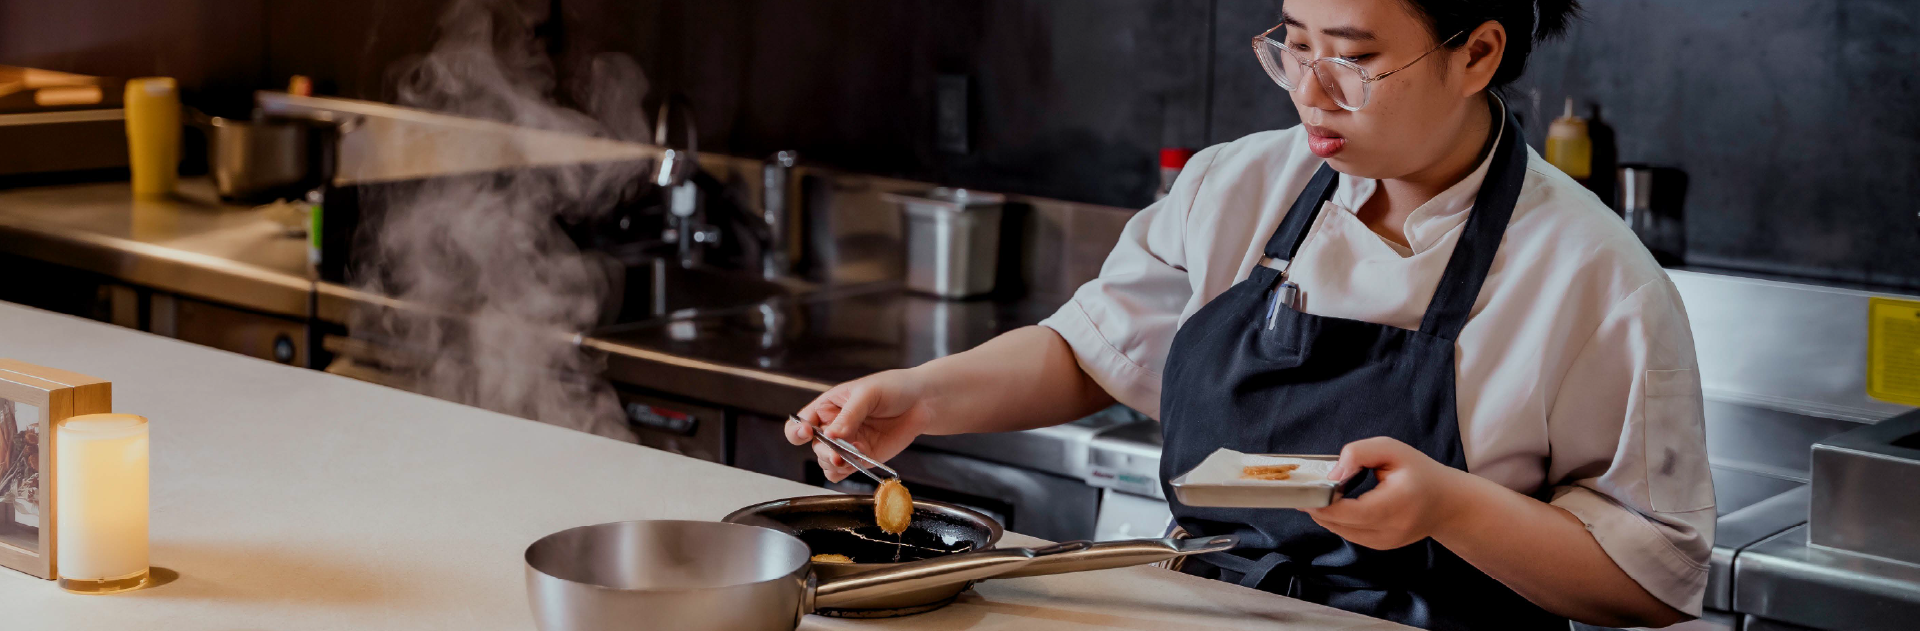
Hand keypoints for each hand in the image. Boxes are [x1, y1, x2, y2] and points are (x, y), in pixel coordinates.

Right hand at [786, 368, 934, 481]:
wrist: (921, 402)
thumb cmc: (892, 388)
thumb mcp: (868, 394)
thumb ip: (849, 415)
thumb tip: (833, 436)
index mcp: (827, 407)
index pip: (800, 423)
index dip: (798, 431)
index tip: (808, 433)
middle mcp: (833, 428)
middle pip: (815, 448)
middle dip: (825, 452)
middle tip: (839, 453)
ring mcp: (847, 445)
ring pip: (828, 464)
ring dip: (837, 464)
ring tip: (856, 454)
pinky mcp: (862, 458)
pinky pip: (845, 472)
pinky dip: (849, 470)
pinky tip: (862, 459)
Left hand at [1302, 436, 1477, 549]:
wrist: (1448, 503)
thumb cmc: (1420, 473)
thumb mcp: (1391, 450)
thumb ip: (1359, 454)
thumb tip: (1333, 475)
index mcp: (1395, 505)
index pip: (1349, 511)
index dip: (1322, 502)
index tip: (1307, 489)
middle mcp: (1390, 530)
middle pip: (1339, 524)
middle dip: (1317, 507)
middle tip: (1304, 491)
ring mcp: (1385, 542)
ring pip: (1341, 531)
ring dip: (1326, 515)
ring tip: (1318, 496)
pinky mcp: (1381, 546)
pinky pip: (1349, 534)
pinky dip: (1338, 521)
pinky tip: (1334, 506)